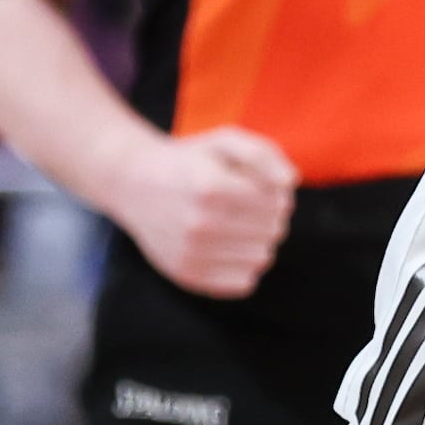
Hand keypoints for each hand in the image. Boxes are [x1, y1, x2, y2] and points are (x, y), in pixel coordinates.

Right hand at [111, 125, 296, 297]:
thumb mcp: (224, 141)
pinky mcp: (187, 274)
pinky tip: (230, 247)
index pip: (278, 203)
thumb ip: (262, 154)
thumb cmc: (189, 160)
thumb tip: (290, 182)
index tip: (260, 188)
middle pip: (274, 231)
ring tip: (240, 225)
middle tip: (250, 206)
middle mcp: (200, 223)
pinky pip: (244, 283)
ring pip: (263, 257)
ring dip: (260, 241)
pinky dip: (245, 266)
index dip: (276, 194)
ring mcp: (192, 252)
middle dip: (271, 216)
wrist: (134, 182)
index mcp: (212, 187)